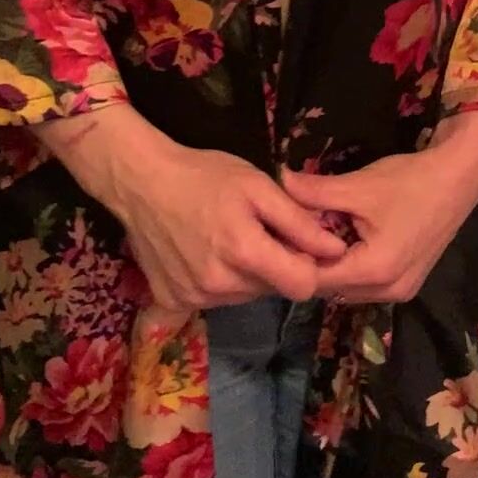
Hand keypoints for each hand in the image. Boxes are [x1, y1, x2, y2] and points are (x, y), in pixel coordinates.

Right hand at [33, 104, 345, 311]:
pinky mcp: (172, 301)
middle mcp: (220, 285)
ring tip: (225, 239)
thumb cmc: (204, 175)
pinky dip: (214, 283)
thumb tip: (336, 250)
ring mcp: (193, 297)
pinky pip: (211, 301)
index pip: (302, 286)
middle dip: (273, 266)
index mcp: (245, 253)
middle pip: (271, 291)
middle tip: (253, 231)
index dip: (306, 264)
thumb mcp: (258, 186)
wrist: (142, 181)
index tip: (295, 244)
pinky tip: (202, 255)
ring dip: (244, 275)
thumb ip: (299, 222)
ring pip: (243, 297)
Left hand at [280, 110, 477, 304]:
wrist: (460, 177)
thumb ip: (313, 192)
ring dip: (332, 263)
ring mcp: (401, 291)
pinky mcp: (408, 282)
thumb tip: (277, 182)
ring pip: (347, 286)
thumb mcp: (357, 185)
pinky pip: (366, 282)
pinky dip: (351, 264)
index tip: (278, 232)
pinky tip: (345, 237)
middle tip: (294, 230)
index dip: (293, 256)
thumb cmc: (410, 181)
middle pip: (331, 286)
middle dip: (311, 260)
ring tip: (319, 231)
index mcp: (375, 272)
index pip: (315, 278)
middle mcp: (388, 292)